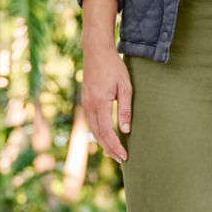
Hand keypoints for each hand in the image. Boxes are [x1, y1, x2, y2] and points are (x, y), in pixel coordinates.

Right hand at [82, 45, 131, 164]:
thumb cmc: (114, 67)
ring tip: (115, 153)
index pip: (107, 132)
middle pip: (98, 135)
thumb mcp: (125, 87)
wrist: (96, 51)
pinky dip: (99, 134)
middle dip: (110, 149)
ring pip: (93, 130)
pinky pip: (92, 123)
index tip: (125, 156)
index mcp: (99, 103)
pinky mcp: (86, 101)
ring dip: (104, 143)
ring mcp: (86, 103)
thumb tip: (125, 130)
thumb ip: (125, 109)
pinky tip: (107, 139)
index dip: (115, 146)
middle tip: (122, 160)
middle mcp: (89, 106)